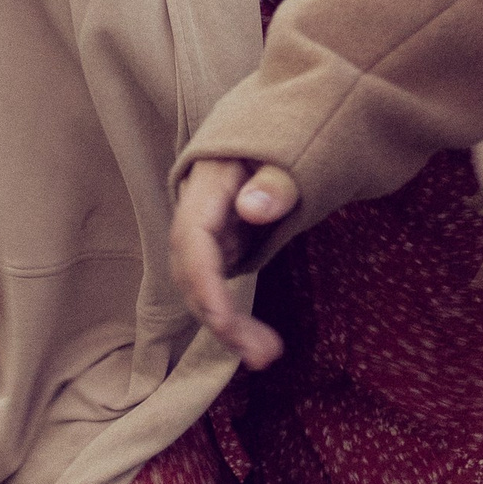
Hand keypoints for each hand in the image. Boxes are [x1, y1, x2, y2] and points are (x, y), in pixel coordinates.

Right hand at [172, 157, 301, 368]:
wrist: (280, 127)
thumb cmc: (288, 136)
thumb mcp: (290, 151)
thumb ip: (276, 180)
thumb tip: (253, 208)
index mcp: (207, 183)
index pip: (192, 239)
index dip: (204, 284)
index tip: (225, 323)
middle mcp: (196, 210)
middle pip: (191, 271)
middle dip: (220, 318)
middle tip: (264, 355)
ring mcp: (205, 230)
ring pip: (200, 285)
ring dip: (227, 325)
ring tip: (267, 354)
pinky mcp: (219, 244)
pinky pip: (216, 284)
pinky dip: (232, 314)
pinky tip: (258, 338)